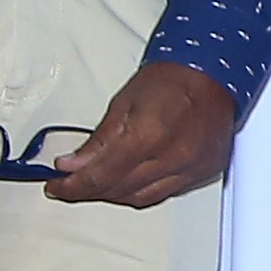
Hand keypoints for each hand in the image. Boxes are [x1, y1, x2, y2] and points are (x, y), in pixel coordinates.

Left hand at [42, 58, 239, 207]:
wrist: (214, 73)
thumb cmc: (170, 78)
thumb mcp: (123, 103)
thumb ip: (98, 140)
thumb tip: (72, 165)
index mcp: (147, 135)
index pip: (99, 176)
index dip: (72, 186)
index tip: (57, 185)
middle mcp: (172, 157)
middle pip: (118, 191)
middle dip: (89, 190)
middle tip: (72, 183)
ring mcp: (191, 168)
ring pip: (140, 198)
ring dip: (115, 194)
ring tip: (98, 184)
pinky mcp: (203, 172)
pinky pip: (165, 193)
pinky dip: (143, 190)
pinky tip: (131, 181)